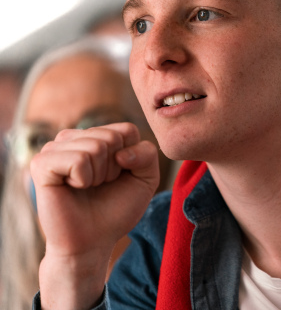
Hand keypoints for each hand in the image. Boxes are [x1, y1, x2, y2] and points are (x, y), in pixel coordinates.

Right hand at [30, 122, 159, 308]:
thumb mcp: (145, 178)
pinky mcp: (41, 164)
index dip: (131, 158)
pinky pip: (78, 160)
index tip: (118, 176)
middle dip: (114, 167)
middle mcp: (73, 138)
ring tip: (86, 187)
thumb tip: (120, 153)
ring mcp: (54, 149)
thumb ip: (147, 154)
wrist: (93, 241)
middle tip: (100, 185)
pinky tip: (72, 188)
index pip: (127, 130)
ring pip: (96, 147)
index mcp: (95, 136)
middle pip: (112, 137)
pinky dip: (83, 179)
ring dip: (99, 175)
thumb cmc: (116, 208)